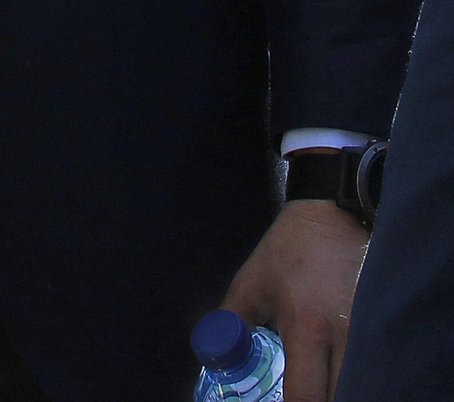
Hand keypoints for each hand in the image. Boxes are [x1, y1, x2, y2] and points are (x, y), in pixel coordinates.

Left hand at [222, 195, 368, 401]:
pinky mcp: (382, 327)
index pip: (305, 397)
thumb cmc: (289, 250)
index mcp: (307, 328)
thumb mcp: (251, 282)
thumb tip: (216, 356)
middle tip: (299, 393)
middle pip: (340, 399)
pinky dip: (356, 376)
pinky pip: (371, 367)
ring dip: (339, 389)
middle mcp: (345, 338)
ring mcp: (370, 334)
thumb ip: (232, 321)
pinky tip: (338, 371)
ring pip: (360, 384)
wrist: (333, 214)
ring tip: (316, 381)